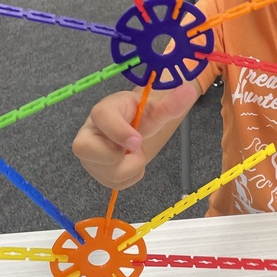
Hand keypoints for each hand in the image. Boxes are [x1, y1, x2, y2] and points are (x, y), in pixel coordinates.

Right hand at [72, 85, 197, 189]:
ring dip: (131, 167)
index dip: (119, 132)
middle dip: (118, 155)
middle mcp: (87, 133)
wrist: (130, 126)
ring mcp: (88, 155)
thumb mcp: (154, 109)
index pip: (101, 117)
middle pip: (88, 150)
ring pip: (107, 173)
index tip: (137, 140)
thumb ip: (170, 104)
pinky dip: (131, 177)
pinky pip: (115, 184)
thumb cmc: (138, 115)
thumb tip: (189, 92)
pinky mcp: (96, 172)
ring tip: (133, 153)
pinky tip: (130, 162)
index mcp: (102, 111)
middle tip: (134, 146)